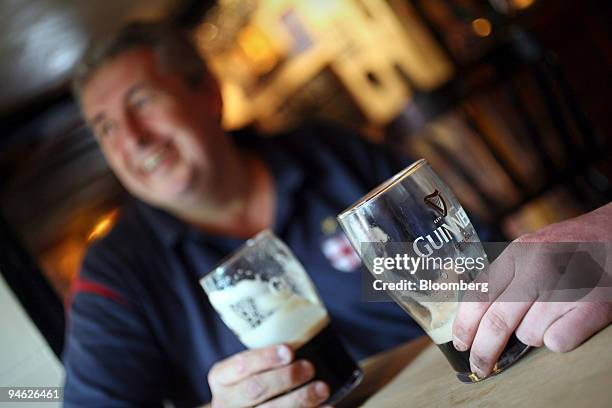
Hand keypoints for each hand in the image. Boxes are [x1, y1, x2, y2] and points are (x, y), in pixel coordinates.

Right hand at [208, 344, 329, 407]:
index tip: (289, 351)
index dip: (265, 357)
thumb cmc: (250, 383)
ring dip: (301, 399)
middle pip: (256, 389)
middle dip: (285, 378)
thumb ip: (265, 360)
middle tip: (309, 368)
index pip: (241, 364)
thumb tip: (301, 345)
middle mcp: (225, 402)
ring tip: (322, 388)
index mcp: (221, 378)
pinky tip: (325, 407)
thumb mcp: (246, 370)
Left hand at [452, 203, 611, 378]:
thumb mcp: (530, 249)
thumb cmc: (570, 246)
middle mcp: (537, 268)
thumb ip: (505, 275)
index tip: (460, 344)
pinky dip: (560, 338)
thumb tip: (475, 316)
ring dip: (533, 335)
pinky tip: (568, 319)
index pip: (478, 295)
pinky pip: (557, 342)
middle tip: (479, 367)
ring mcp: (565, 287)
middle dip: (483, 351)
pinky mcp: (592, 306)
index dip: (465, 326)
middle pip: (497, 322)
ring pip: (529, 335)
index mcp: (517, 253)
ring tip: (551, 313)